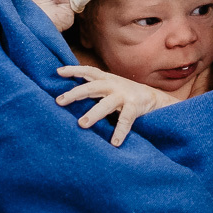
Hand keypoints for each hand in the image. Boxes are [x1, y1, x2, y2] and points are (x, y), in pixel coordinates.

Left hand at [56, 66, 178, 146]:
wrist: (153, 98)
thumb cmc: (125, 94)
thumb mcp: (110, 86)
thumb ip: (94, 87)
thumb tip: (69, 95)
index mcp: (107, 79)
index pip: (89, 71)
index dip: (74, 70)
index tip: (58, 72)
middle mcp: (114, 85)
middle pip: (92, 87)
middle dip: (75, 93)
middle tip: (59, 101)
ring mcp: (125, 96)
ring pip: (106, 104)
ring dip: (93, 114)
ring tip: (82, 124)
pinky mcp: (135, 107)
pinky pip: (126, 120)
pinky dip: (120, 131)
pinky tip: (115, 142)